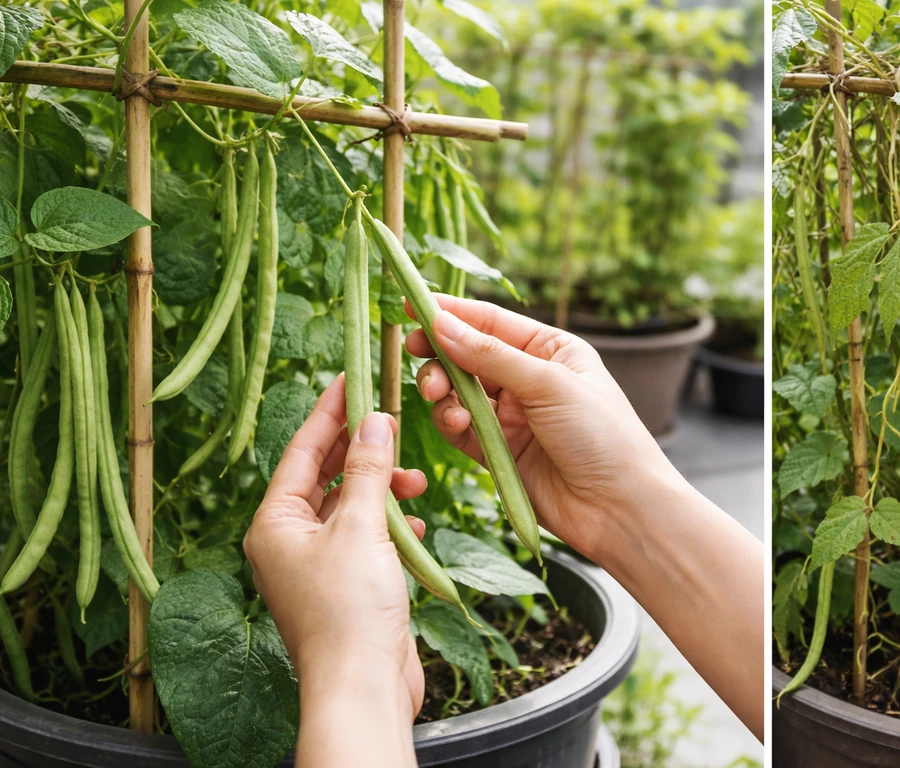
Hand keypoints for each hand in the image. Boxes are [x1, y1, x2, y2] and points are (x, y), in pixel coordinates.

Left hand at [243, 374, 425, 719]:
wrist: (362, 687)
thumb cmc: (348, 612)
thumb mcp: (360, 527)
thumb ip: (366, 470)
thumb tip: (373, 420)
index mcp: (274, 523)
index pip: (301, 451)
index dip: (329, 412)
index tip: (351, 377)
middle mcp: (288, 541)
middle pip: (324, 476)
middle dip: (361, 451)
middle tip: (392, 420)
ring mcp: (316, 564)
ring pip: (349, 506)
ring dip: (381, 489)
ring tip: (415, 482)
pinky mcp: (345, 584)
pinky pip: (365, 537)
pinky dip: (388, 524)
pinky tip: (413, 521)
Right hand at [407, 297, 763, 741]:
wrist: (620, 508)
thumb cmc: (602, 436)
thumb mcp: (548, 384)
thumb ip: (491, 356)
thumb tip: (441, 324)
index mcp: (551, 349)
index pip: (491, 322)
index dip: (450, 313)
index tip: (410, 307)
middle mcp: (529, 379)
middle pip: (469, 356)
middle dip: (440, 354)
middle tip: (415, 352)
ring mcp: (514, 416)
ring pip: (460, 393)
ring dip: (443, 390)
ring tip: (437, 395)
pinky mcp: (500, 452)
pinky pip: (463, 430)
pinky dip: (452, 424)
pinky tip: (456, 425)